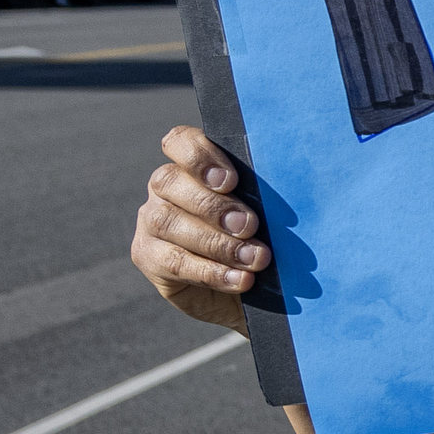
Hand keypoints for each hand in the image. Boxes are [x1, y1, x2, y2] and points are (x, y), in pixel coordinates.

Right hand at [131, 125, 267, 331]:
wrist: (243, 292)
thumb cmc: (259, 240)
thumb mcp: (267, 216)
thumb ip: (265, 199)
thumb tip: (286, 199)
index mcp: (193, 167)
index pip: (180, 142)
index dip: (199, 155)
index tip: (229, 181)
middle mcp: (165, 189)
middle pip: (170, 182)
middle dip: (213, 206)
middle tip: (250, 226)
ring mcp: (151, 221)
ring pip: (168, 222)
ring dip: (217, 242)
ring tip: (256, 259)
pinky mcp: (148, 256)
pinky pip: (173, 261)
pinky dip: (211, 272)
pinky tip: (241, 279)